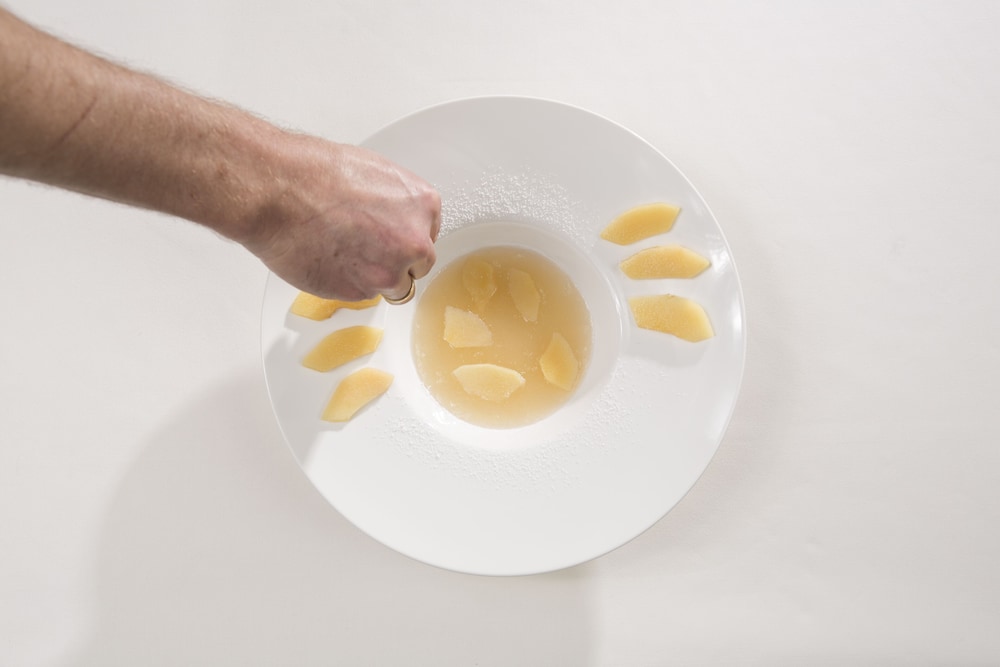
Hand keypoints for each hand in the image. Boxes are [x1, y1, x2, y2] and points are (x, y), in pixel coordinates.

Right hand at [244, 138, 440, 301]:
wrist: (279, 190)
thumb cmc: (316, 172)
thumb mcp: (374, 172)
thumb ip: (395, 203)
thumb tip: (391, 216)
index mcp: (423, 206)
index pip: (428, 235)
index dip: (405, 238)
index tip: (389, 237)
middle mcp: (413, 242)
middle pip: (417, 266)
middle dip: (395, 261)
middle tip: (364, 247)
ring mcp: (386, 272)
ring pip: (390, 286)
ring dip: (372, 275)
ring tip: (341, 251)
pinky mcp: (357, 292)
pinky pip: (359, 293)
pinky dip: (345, 282)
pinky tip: (325, 258)